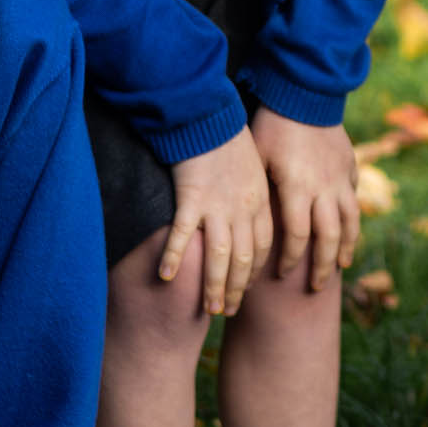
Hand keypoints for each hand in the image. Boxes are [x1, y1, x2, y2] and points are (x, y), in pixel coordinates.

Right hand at [161, 130, 273, 316]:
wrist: (208, 115)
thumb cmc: (229, 139)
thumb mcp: (255, 169)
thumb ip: (254, 197)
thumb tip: (250, 221)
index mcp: (261, 201)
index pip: (262, 248)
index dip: (256, 273)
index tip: (247, 290)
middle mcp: (244, 209)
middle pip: (245, 260)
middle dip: (238, 289)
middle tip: (229, 311)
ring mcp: (218, 206)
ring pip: (219, 257)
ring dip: (215, 286)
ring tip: (210, 309)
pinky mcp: (191, 199)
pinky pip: (182, 236)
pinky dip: (174, 257)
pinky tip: (165, 277)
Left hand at [248, 108, 359, 292]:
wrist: (305, 92)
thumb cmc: (272, 125)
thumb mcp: (256, 159)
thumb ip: (257, 193)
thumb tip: (242, 227)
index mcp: (298, 189)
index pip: (297, 237)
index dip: (291, 259)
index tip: (282, 274)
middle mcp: (324, 188)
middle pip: (329, 238)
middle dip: (322, 266)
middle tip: (317, 287)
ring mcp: (341, 178)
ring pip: (349, 222)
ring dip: (346, 247)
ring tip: (341, 266)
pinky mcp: (350, 166)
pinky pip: (354, 199)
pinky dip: (353, 219)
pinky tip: (349, 230)